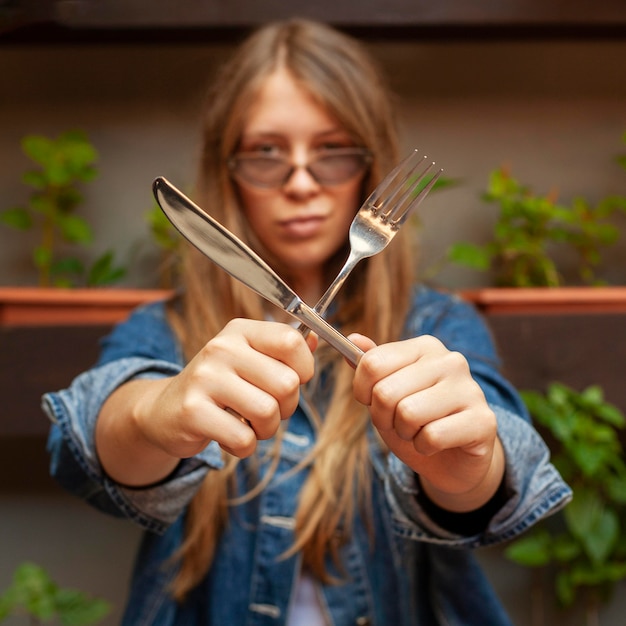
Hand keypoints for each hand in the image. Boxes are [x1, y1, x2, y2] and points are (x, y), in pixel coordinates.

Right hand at [141, 319, 315, 457]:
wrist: (164, 411)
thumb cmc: (219, 386)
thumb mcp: (248, 359)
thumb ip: (283, 351)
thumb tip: (317, 338)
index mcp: (240, 331)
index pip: (291, 341)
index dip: (304, 368)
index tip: (291, 381)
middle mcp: (221, 348)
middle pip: (286, 383)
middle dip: (287, 407)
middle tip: (267, 411)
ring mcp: (205, 378)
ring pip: (268, 412)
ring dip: (267, 430)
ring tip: (249, 425)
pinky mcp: (193, 411)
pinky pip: (243, 438)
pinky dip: (245, 447)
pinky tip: (230, 437)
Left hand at [350, 333, 503, 511]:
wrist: (453, 459)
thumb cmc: (416, 420)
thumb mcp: (385, 391)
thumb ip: (370, 366)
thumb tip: (353, 338)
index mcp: (425, 347)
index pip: (372, 363)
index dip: (362, 390)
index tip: (371, 400)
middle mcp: (451, 361)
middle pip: (385, 392)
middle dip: (383, 417)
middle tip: (398, 422)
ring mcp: (471, 389)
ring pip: (408, 414)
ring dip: (405, 432)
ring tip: (418, 431)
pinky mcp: (484, 421)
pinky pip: (432, 436)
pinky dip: (424, 447)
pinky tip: (435, 444)